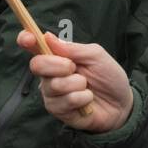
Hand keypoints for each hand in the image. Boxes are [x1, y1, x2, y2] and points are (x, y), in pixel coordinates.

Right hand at [17, 30, 133, 132]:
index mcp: (57, 57)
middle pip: (37, 65)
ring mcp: (51, 93)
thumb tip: (47, 37)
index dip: (26, 40)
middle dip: (58, 65)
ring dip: (77, 84)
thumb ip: (73, 48)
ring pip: (54, 85)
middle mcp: (49, 74)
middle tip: (74, 68)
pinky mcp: (57, 110)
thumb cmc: (108, 77)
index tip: (29, 38)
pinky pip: (64, 101)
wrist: (122, 104)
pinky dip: (82, 98)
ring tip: (87, 87)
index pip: (33, 46)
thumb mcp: (96, 56)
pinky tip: (88, 100)